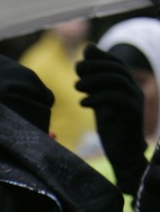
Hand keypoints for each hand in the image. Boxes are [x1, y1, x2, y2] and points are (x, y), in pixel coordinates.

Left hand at [75, 43, 147, 194]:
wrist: (123, 154)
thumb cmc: (111, 129)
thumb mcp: (100, 103)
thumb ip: (94, 85)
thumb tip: (81, 60)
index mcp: (128, 85)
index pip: (116, 63)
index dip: (99, 57)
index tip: (80, 60)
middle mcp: (134, 89)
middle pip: (117, 68)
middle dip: (95, 66)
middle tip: (76, 71)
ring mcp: (135, 100)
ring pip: (117, 80)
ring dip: (94, 80)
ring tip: (76, 87)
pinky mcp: (133, 113)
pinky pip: (116, 99)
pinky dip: (98, 98)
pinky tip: (83, 102)